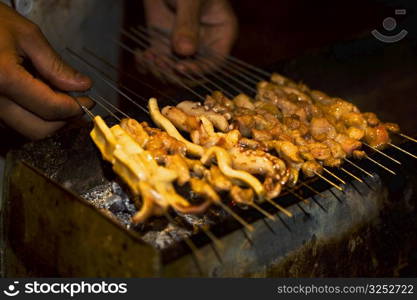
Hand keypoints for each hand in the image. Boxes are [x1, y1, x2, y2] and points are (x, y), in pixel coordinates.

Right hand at [0, 3, 92, 139]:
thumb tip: (82, 85)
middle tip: (78, 105)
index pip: (51, 108)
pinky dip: (32, 116)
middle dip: (64, 120)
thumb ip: (56, 65)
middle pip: (39, 129)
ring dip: (49, 120)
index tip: (88, 102)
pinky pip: (13, 122)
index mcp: (4, 78)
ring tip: (60, 99)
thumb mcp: (27, 36)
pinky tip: (41, 98)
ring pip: (25, 130)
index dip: (75, 108)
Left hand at [140, 0, 237, 73]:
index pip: (214, 62)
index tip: (179, 68)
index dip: (198, 70)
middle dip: (174, 73)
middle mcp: (203, 46)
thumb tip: (184, 52)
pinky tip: (140, 56)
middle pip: (193, 72)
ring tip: (147, 57)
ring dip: (159, 70)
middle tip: (158, 63)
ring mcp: (183, 47)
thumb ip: (187, 22)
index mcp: (220, 34)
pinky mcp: (163, 45)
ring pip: (173, 72)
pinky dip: (147, 65)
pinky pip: (158, 63)